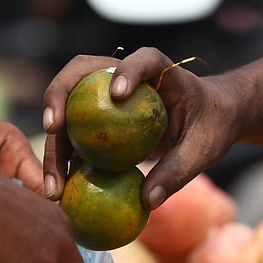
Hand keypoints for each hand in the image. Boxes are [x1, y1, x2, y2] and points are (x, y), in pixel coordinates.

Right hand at [41, 47, 242, 210]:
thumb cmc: (211, 127)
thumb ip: (178, 172)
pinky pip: (72, 136)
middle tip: (52, 129)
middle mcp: (122, 74)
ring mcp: (102, 94)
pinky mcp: (95, 118)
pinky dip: (62, 161)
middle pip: (80, 73)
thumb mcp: (203, 151)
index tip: (118, 94)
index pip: (142, 60)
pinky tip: (59, 193)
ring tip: (52, 186)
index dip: (127, 70)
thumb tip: (147, 202)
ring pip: (66, 107)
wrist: (206, 121)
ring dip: (52, 142)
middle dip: (59, 97)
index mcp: (158, 69)